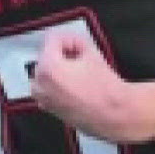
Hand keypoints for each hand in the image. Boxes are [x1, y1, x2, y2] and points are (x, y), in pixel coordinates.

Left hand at [30, 26, 154, 143]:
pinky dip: (55, 84)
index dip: (68, 39)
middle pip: (45, 56)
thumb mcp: (92, 54)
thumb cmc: (105, 90)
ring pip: (43, 74)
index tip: (76, 42)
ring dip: (56, 68)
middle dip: (61, 53)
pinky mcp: (49, 108)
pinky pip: (46, 90)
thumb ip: (78, 42)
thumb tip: (73, 42)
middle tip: (79, 55)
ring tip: (76, 70)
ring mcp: (43, 98)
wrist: (113, 114)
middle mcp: (41, 84)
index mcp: (48, 68)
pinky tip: (74, 84)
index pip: (51, 40)